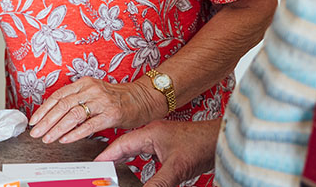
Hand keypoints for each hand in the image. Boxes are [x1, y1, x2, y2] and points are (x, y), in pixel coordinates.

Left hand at [28, 76, 160, 143]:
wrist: (142, 98)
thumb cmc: (117, 97)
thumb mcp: (94, 91)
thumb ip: (77, 98)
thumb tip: (54, 113)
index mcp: (84, 83)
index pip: (58, 95)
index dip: (44, 109)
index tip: (34, 120)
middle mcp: (92, 90)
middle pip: (63, 105)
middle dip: (46, 121)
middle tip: (36, 132)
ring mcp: (102, 101)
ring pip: (73, 115)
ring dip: (57, 128)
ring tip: (47, 138)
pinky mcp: (111, 114)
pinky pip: (89, 125)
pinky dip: (74, 133)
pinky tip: (65, 139)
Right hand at [95, 119, 219, 186]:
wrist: (221, 140)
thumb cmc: (201, 144)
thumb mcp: (175, 168)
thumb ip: (157, 183)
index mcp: (149, 133)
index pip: (120, 144)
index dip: (106, 156)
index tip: (94, 167)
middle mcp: (153, 134)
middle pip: (125, 147)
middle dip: (112, 159)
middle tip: (100, 172)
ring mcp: (161, 141)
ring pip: (136, 150)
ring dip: (125, 160)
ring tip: (113, 172)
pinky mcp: (170, 148)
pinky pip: (147, 154)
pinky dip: (138, 162)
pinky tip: (137, 169)